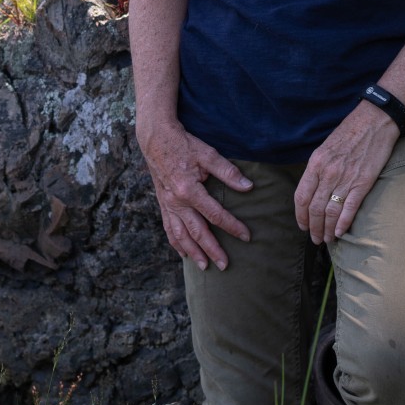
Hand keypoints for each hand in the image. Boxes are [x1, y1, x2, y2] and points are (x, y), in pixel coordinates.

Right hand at [139, 119, 252, 270]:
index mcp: (189, 190)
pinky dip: (176, 243)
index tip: (246, 237)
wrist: (156, 138)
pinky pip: (168, 228)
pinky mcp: (162, 204)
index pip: (215, 215)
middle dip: (212, 250)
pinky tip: (182, 253)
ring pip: (180, 235)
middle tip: (225, 265)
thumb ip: (228, 172)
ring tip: (204, 266)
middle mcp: (176, 202)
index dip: (232, 227)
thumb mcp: (208, 154)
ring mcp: (167, 205)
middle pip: (197, 232)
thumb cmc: (184, 144)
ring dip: (193, 252)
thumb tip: (248, 187)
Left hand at [294, 101, 399, 244]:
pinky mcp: (363, 182)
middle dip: (313, 227)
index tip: (303, 225)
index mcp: (316, 163)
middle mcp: (328, 172)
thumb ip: (318, 169)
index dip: (300, 215)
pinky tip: (340, 232)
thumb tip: (314, 191)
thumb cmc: (351, 131)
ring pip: (330, 212)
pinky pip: (349, 208)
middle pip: (315, 208)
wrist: (375, 120)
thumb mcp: (326, 147)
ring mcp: (345, 178)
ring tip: (327, 239)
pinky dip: (343, 223)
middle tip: (315, 238)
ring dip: (327, 230)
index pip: (301, 197)